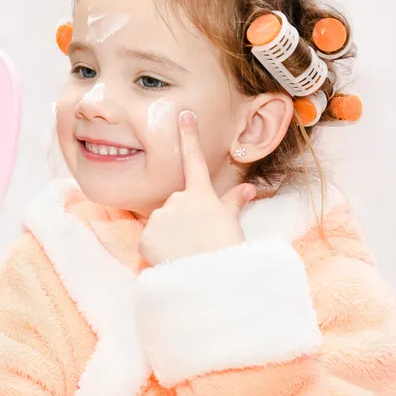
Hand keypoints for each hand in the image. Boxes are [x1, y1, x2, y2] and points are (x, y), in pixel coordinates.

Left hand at [139, 110, 255, 265]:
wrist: (210, 282)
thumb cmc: (226, 253)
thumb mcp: (232, 225)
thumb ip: (233, 203)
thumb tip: (249, 188)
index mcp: (201, 195)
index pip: (195, 160)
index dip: (189, 136)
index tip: (183, 114)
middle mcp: (178, 199)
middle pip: (175, 205)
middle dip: (182, 220)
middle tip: (196, 240)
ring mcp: (160, 216)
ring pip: (161, 223)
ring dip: (169, 235)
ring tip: (185, 252)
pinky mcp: (145, 236)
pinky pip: (149, 241)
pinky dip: (156, 250)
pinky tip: (170, 259)